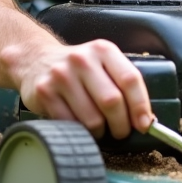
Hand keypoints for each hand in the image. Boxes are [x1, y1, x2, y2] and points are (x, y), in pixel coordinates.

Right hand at [5, 38, 152, 138]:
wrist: (35, 59)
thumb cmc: (78, 69)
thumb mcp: (102, 64)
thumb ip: (122, 85)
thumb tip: (145, 120)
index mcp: (103, 50)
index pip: (130, 80)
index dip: (140, 106)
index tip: (144, 124)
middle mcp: (82, 59)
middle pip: (112, 101)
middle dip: (121, 125)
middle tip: (120, 131)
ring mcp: (61, 75)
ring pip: (92, 119)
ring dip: (100, 132)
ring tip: (98, 128)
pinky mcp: (44, 92)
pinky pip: (71, 124)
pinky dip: (80, 132)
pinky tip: (79, 126)